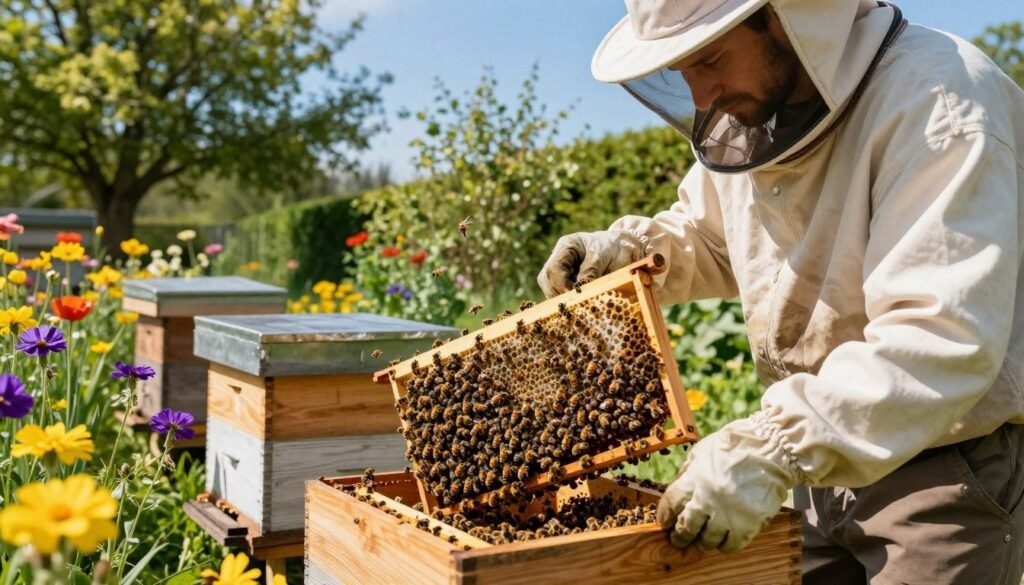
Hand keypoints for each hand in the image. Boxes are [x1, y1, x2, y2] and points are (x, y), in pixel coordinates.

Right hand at [536, 230, 646, 297]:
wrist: (626, 248)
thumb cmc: (614, 247)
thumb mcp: (603, 255)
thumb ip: (590, 269)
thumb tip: (579, 289)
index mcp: (566, 246)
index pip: (553, 268)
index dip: (560, 285)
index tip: (574, 295)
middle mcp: (561, 258)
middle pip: (547, 279)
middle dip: (558, 294)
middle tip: (574, 304)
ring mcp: (563, 270)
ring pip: (551, 289)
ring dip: (562, 299)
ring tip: (578, 305)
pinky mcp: (569, 282)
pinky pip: (562, 294)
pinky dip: (569, 301)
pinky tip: (580, 305)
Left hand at [656, 416, 796, 552]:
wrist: (772, 448)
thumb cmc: (736, 446)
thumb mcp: (702, 451)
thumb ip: (688, 471)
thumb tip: (677, 490)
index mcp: (694, 479)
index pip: (671, 505)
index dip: (665, 516)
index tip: (665, 523)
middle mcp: (708, 499)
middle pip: (686, 528)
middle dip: (680, 536)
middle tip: (680, 539)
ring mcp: (728, 514)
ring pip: (707, 541)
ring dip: (703, 541)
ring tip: (704, 538)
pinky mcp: (748, 525)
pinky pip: (731, 546)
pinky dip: (725, 545)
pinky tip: (725, 539)